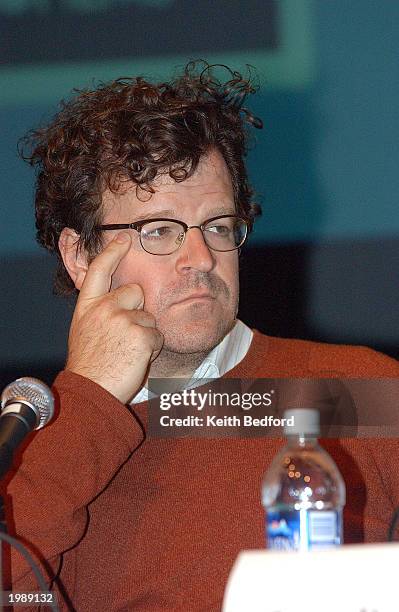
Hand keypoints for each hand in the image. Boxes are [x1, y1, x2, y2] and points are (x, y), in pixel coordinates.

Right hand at [65, 232, 163, 402]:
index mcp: (88, 306)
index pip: (100, 270)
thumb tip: (118, 297)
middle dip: (137, 309)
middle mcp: (103, 307)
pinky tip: (134, 358)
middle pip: (136, 292)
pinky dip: (151, 348)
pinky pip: (157, 335)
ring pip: (149, 317)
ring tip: (126, 352)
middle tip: (123, 336)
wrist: (91, 390)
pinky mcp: (140, 334)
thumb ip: (100, 311)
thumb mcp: (85, 330)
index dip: (113, 251)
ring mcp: (121, 319)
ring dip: (144, 333)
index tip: (123, 237)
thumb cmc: (90, 365)